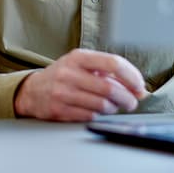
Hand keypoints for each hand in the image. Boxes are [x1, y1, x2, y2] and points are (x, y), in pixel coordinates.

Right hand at [13, 48, 147, 121]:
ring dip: (113, 108)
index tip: (140, 86)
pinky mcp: (60, 109)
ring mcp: (63, 91)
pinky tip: (96, 110)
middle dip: (127, 98)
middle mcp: (69, 72)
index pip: (113, 63)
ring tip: (112, 106)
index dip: (131, 76)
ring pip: (102, 105)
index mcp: (78, 57)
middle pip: (110, 88)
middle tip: (131, 102)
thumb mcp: (81, 64)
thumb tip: (139, 88)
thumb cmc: (64, 76)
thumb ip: (108, 71)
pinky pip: (91, 115)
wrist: (33, 90)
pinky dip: (99, 115)